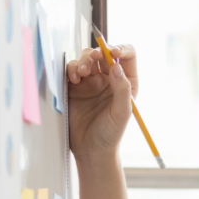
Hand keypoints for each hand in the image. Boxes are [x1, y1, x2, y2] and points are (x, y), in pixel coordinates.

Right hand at [66, 45, 138, 163]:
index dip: (120, 48)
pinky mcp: (74, 87)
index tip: (113, 52)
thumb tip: (116, 65)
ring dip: (83, 61)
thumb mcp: (121, 112)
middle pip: (103, 53)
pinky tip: (73, 80)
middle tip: (93, 60)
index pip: (127, 55)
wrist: (90, 149)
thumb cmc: (110, 133)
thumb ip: (122, 88)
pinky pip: (72, 70)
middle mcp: (108, 78)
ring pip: (86, 59)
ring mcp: (90, 81)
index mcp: (126, 81)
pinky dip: (71, 69)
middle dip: (98, 53)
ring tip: (81, 75)